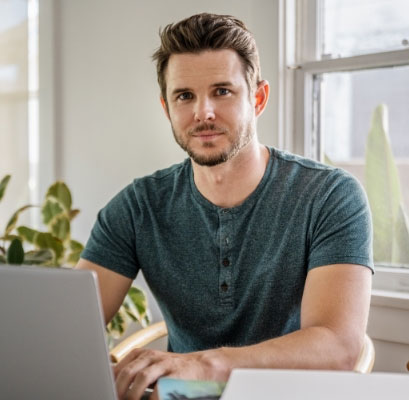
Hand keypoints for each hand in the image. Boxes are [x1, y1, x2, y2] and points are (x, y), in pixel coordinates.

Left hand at [114, 347, 230, 399]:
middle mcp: (151, 357)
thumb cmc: (170, 370)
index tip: (103, 392)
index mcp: (141, 354)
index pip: (118, 368)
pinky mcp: (175, 375)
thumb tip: (110, 385)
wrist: (200, 366)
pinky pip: (160, 390)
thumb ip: (131, 373)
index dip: (109, 383)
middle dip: (118, 391)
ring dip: (132, 395)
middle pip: (127, 373)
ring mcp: (163, 364)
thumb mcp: (149, 367)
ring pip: (141, 378)